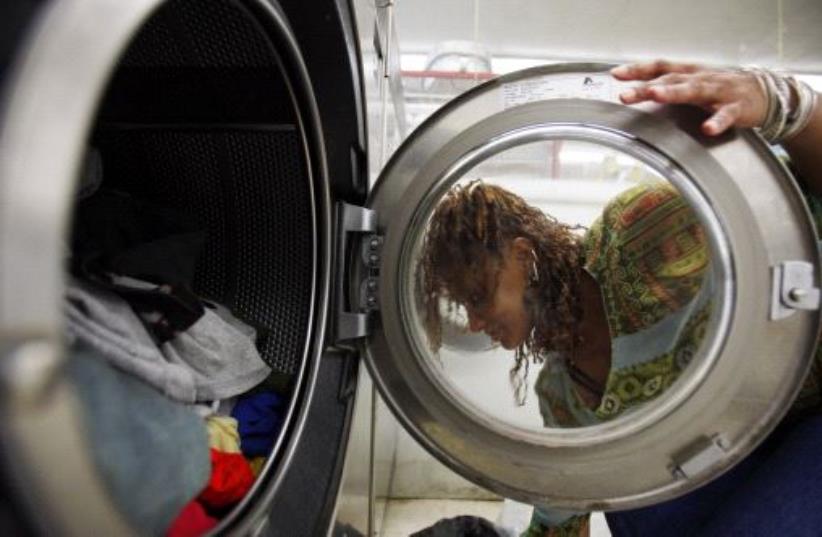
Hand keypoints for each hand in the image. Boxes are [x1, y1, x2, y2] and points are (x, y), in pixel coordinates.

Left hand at [610, 60, 767, 136]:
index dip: (638, 69)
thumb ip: (666, 89)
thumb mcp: (691, 85)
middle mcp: (700, 79)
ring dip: (674, 93)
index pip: (659, 68)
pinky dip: (716, 121)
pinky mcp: (737, 107)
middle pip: (670, 80)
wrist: (763, 93)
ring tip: (655, 96)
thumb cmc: (719, 90)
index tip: (616, 74)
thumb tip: (635, 94)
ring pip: (694, 90)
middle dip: (646, 87)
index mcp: (687, 74)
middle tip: (625, 95)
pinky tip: (707, 129)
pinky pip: (725, 114)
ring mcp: (718, 92)